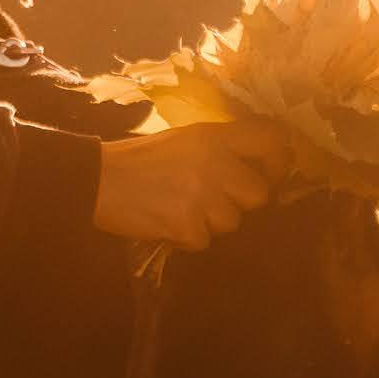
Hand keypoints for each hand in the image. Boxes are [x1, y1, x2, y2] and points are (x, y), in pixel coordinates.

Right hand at [92, 119, 290, 250]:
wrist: (99, 180)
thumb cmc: (140, 158)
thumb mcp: (184, 139)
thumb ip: (219, 148)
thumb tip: (254, 166)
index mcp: (213, 136)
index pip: (270, 139)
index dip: (279, 159)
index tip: (271, 172)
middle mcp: (215, 163)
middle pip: (258, 193)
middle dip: (240, 201)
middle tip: (214, 198)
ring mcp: (203, 197)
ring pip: (232, 222)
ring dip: (211, 221)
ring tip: (182, 208)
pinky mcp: (188, 226)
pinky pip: (205, 241)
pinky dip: (188, 237)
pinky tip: (167, 221)